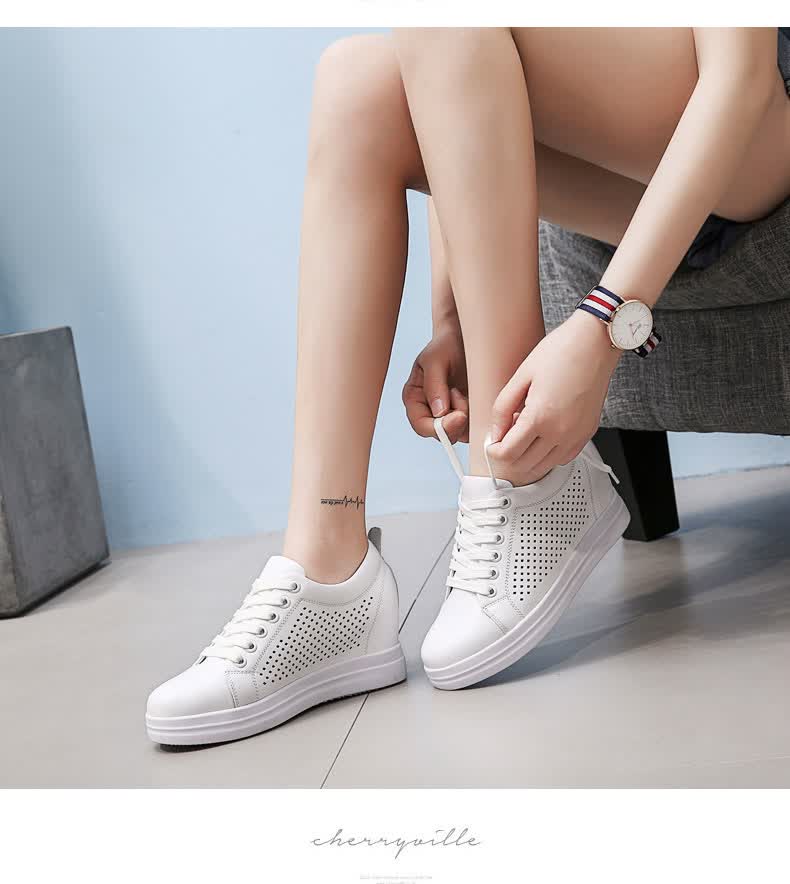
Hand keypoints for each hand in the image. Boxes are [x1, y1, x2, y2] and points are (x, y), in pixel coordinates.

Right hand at [402, 319, 468, 441]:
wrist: (467, 336)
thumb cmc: (447, 344)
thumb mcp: (435, 358)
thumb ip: (434, 385)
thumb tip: (439, 412)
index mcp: (415, 400)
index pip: (421, 426)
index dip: (439, 428)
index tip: (459, 416)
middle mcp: (430, 411)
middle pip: (442, 435)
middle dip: (457, 421)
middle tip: (463, 395)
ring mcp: (450, 415)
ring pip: (461, 433)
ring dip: (470, 416)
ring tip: (468, 390)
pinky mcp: (469, 414)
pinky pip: (475, 426)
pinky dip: (481, 416)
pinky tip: (480, 396)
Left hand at [487, 310, 621, 477]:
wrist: (595, 342)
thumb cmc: (561, 351)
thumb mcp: (521, 376)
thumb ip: (503, 408)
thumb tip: (495, 432)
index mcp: (540, 417)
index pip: (508, 453)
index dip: (493, 451)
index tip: (491, 444)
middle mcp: (560, 432)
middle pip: (525, 465)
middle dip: (508, 457)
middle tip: (502, 441)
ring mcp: (576, 435)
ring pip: (545, 466)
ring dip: (527, 459)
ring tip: (521, 438)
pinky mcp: (587, 433)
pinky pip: (563, 458)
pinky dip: (548, 456)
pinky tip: (542, 439)